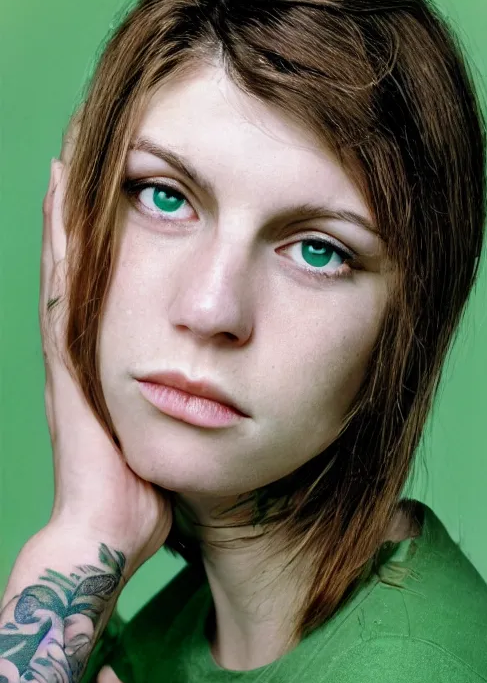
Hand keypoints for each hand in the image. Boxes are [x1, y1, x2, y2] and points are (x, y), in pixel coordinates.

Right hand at [40, 112, 172, 572]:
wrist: (111, 530)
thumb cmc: (147, 494)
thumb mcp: (176, 442)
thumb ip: (194, 411)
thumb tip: (225, 394)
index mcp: (112, 366)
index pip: (113, 289)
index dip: (113, 241)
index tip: (125, 192)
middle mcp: (88, 352)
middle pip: (86, 266)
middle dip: (86, 213)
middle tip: (90, 151)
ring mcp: (75, 355)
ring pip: (72, 267)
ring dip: (71, 214)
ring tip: (75, 155)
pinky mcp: (71, 361)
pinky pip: (67, 288)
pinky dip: (64, 243)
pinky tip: (67, 198)